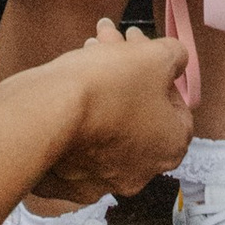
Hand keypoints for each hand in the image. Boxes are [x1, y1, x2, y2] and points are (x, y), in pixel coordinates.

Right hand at [38, 21, 193, 203]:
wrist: (48, 114)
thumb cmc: (109, 88)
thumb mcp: (156, 58)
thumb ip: (175, 56)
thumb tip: (175, 59)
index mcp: (169, 147)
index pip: (177, 106)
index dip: (161, 73)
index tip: (144, 53)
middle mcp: (140, 171)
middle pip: (140, 111)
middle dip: (128, 73)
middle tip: (112, 43)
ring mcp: (100, 180)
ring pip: (108, 123)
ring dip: (102, 87)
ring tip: (87, 52)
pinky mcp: (65, 181)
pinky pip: (77, 142)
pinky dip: (76, 114)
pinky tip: (69, 86)